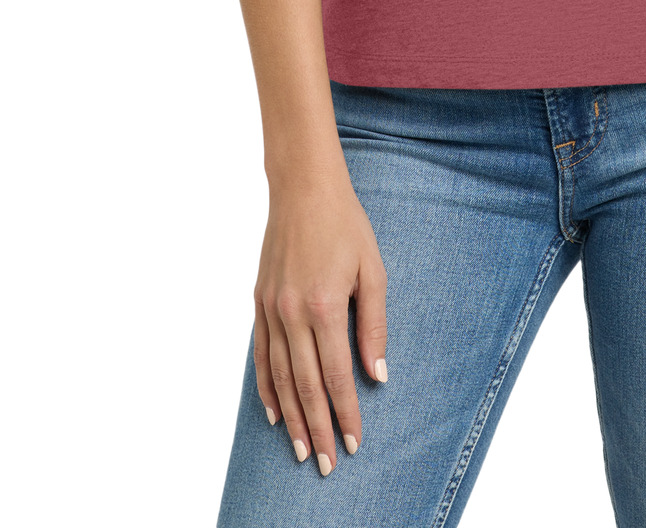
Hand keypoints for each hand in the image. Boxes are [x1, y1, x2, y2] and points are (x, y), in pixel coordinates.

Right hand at [253, 173, 387, 474]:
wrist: (303, 190)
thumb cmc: (345, 226)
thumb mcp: (373, 271)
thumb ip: (374, 325)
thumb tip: (377, 374)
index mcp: (325, 307)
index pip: (336, 375)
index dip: (346, 413)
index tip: (354, 442)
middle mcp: (293, 314)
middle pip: (305, 386)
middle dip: (319, 428)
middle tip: (328, 464)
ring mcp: (271, 310)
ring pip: (280, 378)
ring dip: (292, 418)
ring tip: (302, 450)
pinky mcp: (259, 303)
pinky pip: (261, 356)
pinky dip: (267, 388)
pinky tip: (275, 413)